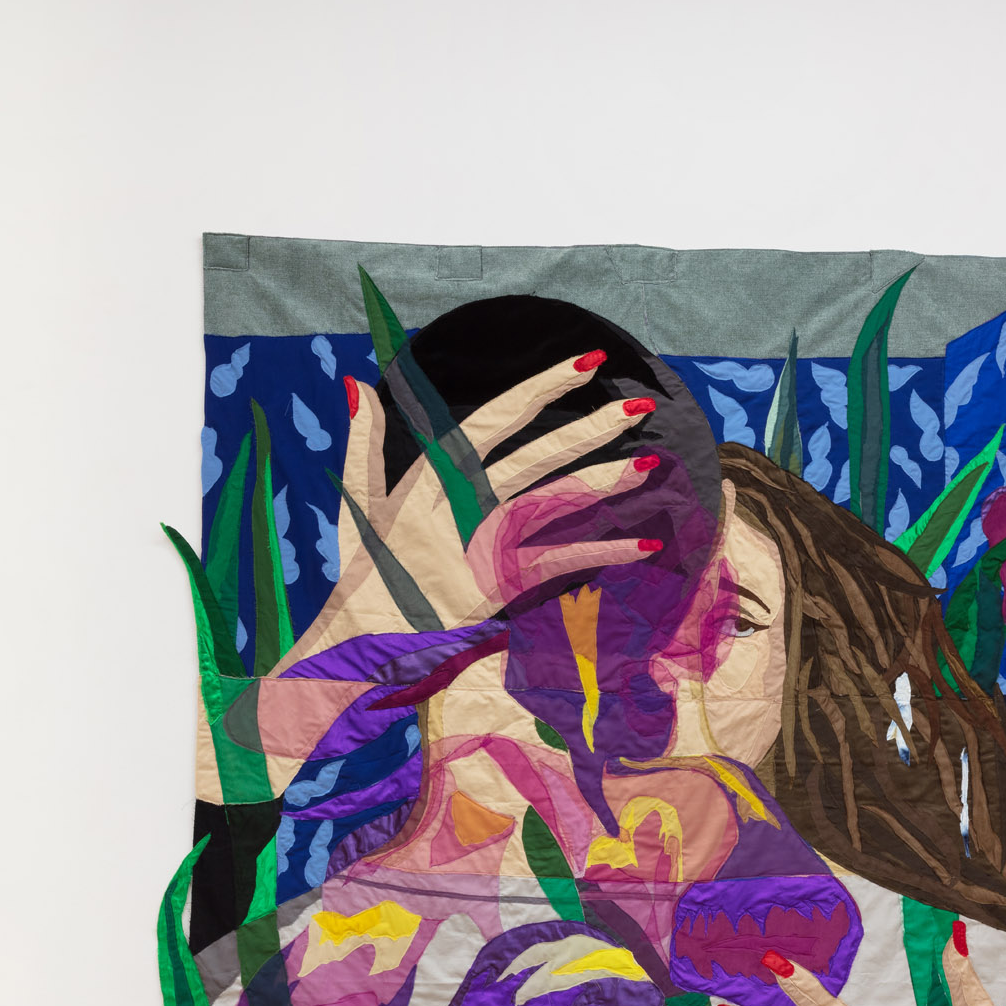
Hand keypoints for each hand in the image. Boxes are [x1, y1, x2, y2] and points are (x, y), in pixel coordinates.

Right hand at [243, 352, 668, 782]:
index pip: (495, 420)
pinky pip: (559, 565)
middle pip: (536, 456)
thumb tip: (357, 384)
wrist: (358, 642)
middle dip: (589, 428)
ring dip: (603, 483)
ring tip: (649, 464)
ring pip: (552, 504)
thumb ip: (363, 442)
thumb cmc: (363, 573)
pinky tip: (645, 546)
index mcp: (432, 477)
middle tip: (639, 406)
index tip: (584, 363)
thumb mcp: (358, 503)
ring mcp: (482, 545)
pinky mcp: (499, 586)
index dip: (541, 389)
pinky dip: (603, 556)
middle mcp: (461, 504)